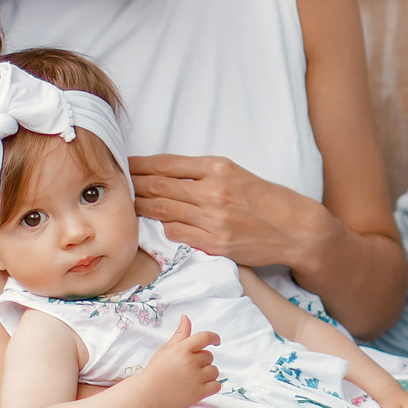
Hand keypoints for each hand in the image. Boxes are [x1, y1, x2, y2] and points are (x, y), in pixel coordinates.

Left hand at [132, 154, 330, 268]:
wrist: (295, 229)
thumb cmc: (265, 199)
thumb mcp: (236, 174)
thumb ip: (202, 174)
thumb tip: (164, 175)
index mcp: (218, 168)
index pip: (165, 164)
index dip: (139, 165)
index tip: (124, 165)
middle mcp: (213, 191)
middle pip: (157, 186)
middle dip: (131, 184)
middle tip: (113, 184)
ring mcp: (213, 219)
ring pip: (162, 210)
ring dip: (140, 207)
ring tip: (124, 204)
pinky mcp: (215, 243)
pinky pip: (177, 233)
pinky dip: (163, 228)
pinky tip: (155, 225)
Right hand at [137, 317, 221, 407]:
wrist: (149, 396)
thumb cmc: (157, 371)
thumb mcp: (167, 349)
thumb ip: (180, 334)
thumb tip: (186, 317)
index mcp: (182, 349)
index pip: (205, 337)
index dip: (214, 338)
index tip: (216, 341)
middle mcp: (190, 362)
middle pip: (209, 356)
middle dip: (201, 361)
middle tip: (186, 369)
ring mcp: (195, 378)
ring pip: (214, 371)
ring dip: (207, 374)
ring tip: (191, 379)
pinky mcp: (199, 393)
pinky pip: (216, 385)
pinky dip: (211, 386)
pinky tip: (198, 387)